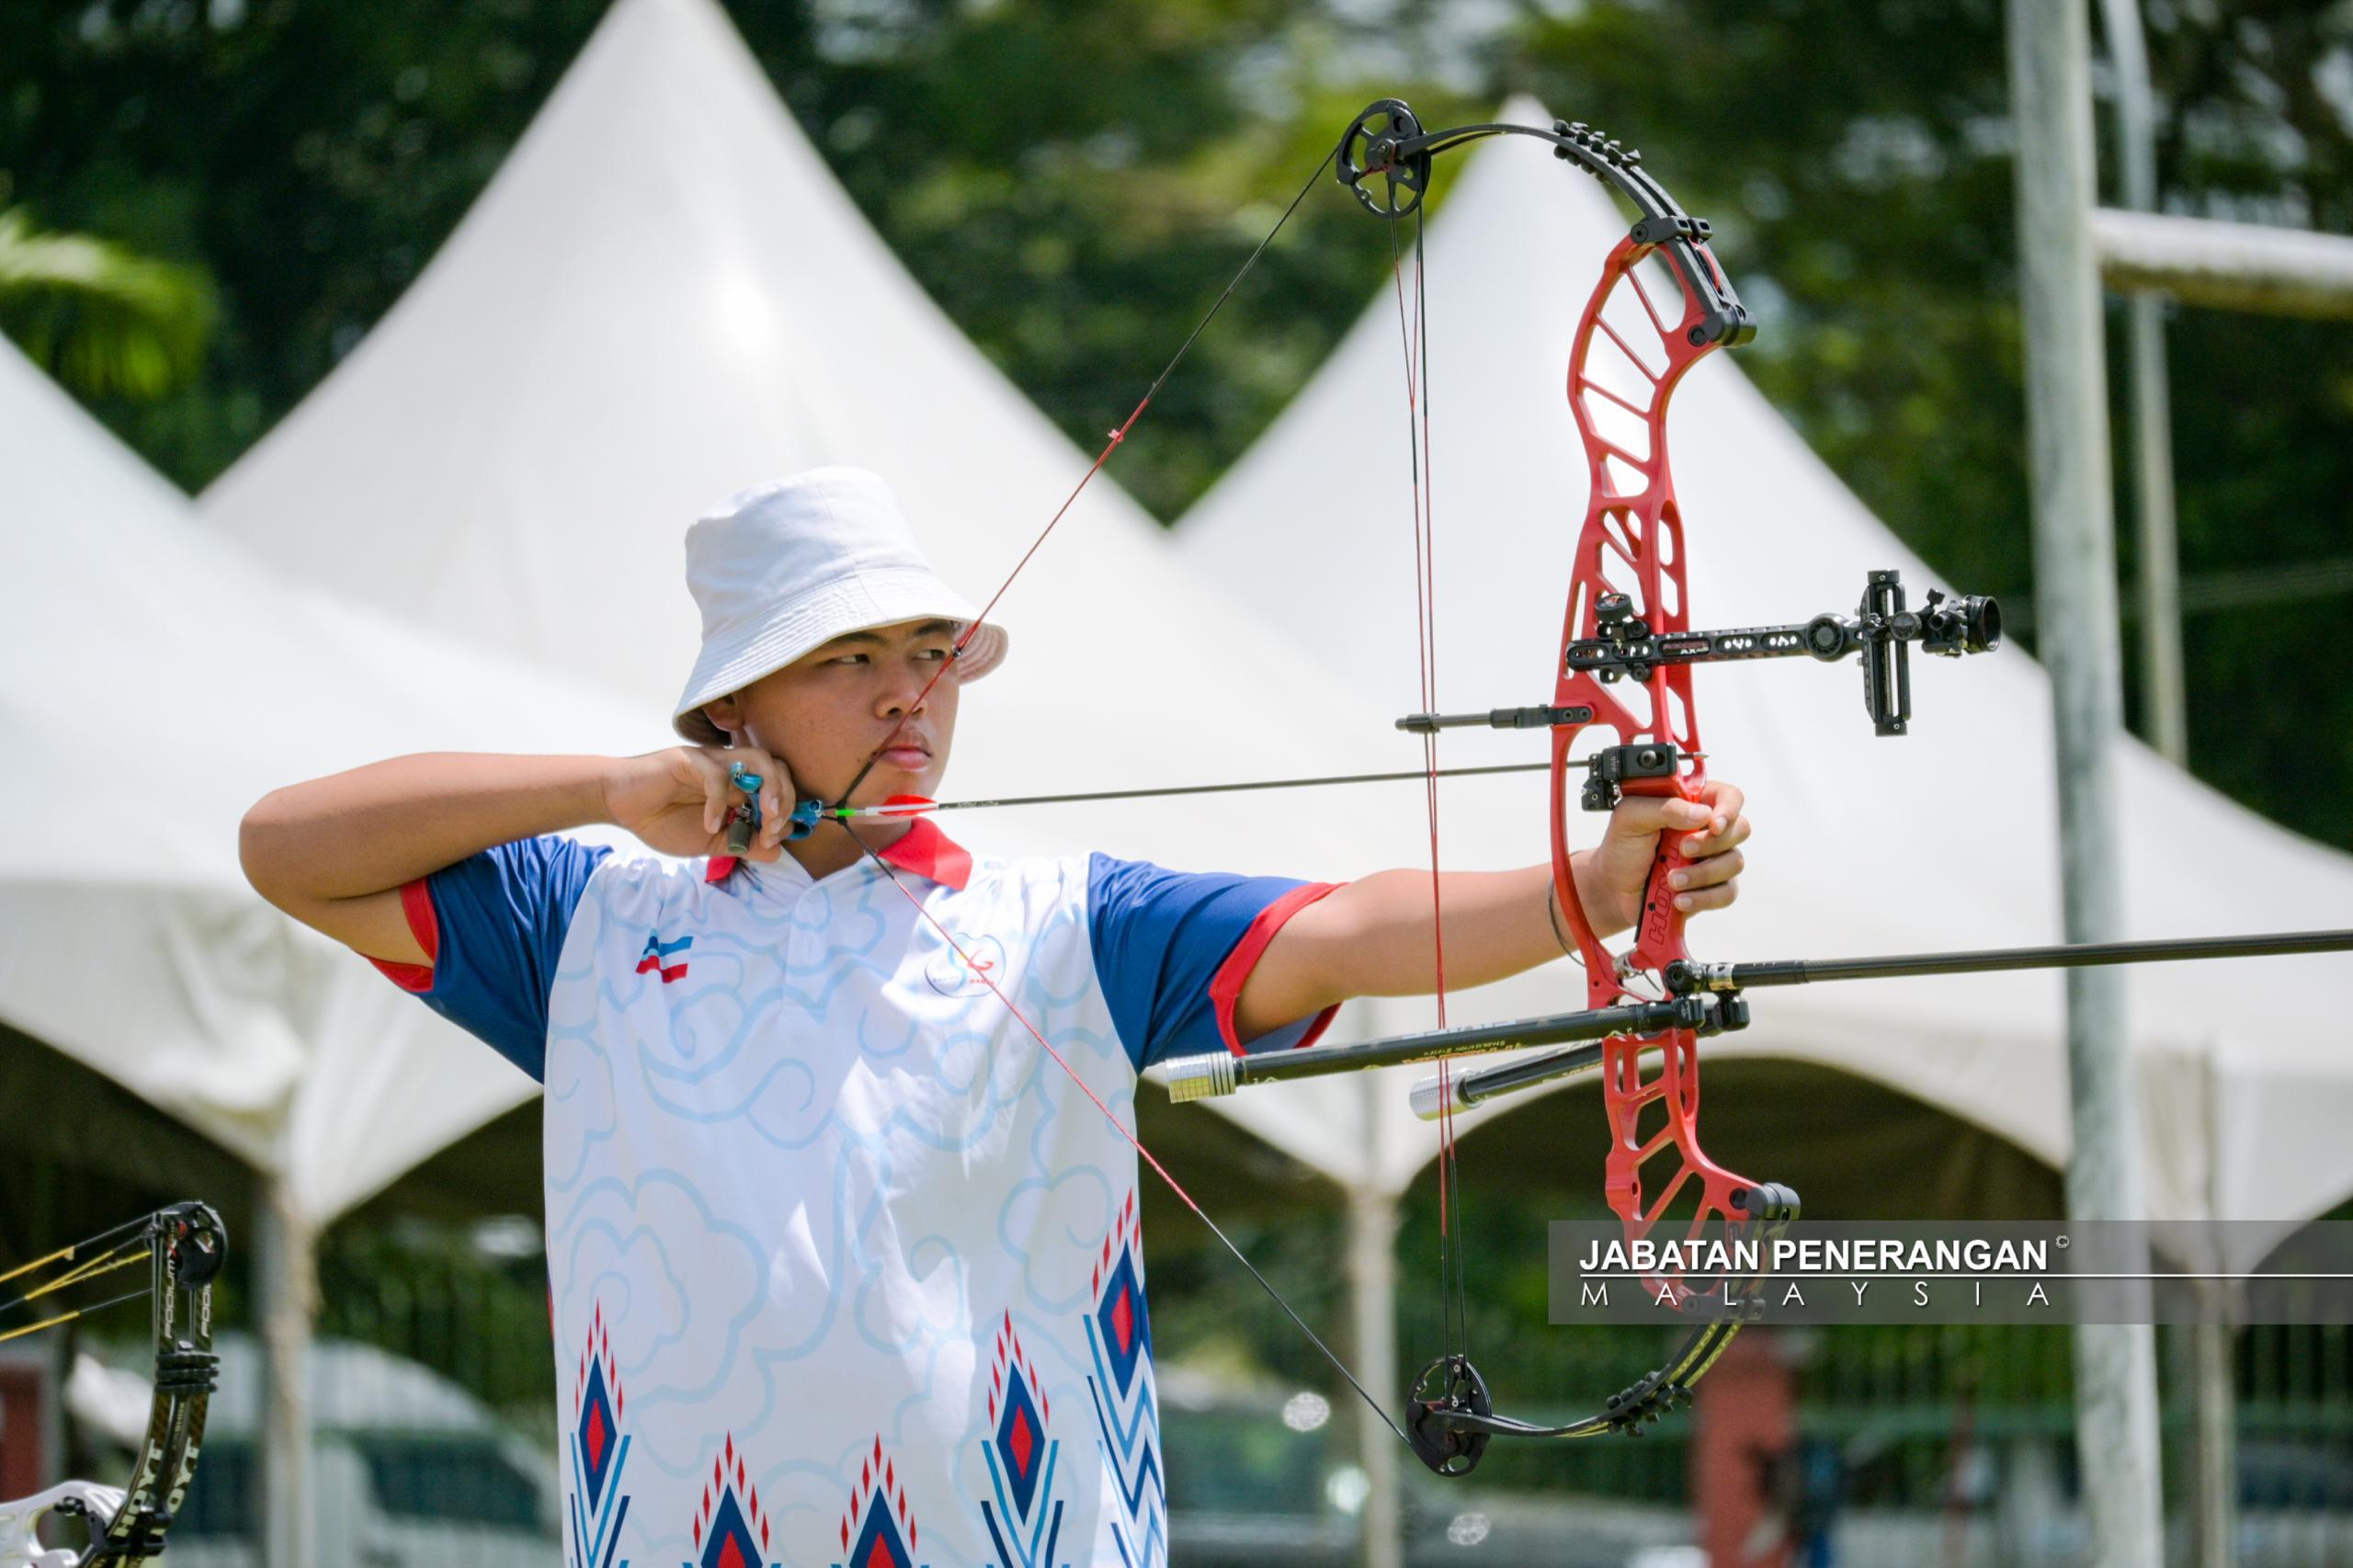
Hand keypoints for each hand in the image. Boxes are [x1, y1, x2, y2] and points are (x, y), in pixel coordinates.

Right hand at [600, 747, 794, 859]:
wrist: (621, 806)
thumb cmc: (664, 820)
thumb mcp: (710, 842)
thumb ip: (743, 845)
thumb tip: (778, 851)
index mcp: (738, 786)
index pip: (779, 785)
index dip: (786, 812)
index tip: (776, 838)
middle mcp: (730, 768)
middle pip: (776, 767)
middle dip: (785, 796)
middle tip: (775, 826)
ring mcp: (711, 761)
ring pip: (756, 759)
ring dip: (769, 788)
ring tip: (765, 816)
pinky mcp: (688, 760)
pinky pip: (715, 775)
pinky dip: (718, 802)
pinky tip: (710, 825)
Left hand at [1574, 780, 1748, 935]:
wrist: (1613, 888)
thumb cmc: (1622, 848)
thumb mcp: (1631, 818)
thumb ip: (1664, 807)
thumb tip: (1703, 814)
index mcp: (1692, 804)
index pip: (1728, 797)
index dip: (1729, 807)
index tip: (1713, 823)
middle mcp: (1708, 830)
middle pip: (1740, 828)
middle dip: (1712, 843)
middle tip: (1683, 849)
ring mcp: (1713, 859)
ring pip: (1734, 862)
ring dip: (1702, 873)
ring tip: (1672, 880)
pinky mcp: (1712, 888)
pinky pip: (1726, 893)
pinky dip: (1704, 898)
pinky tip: (1680, 899)